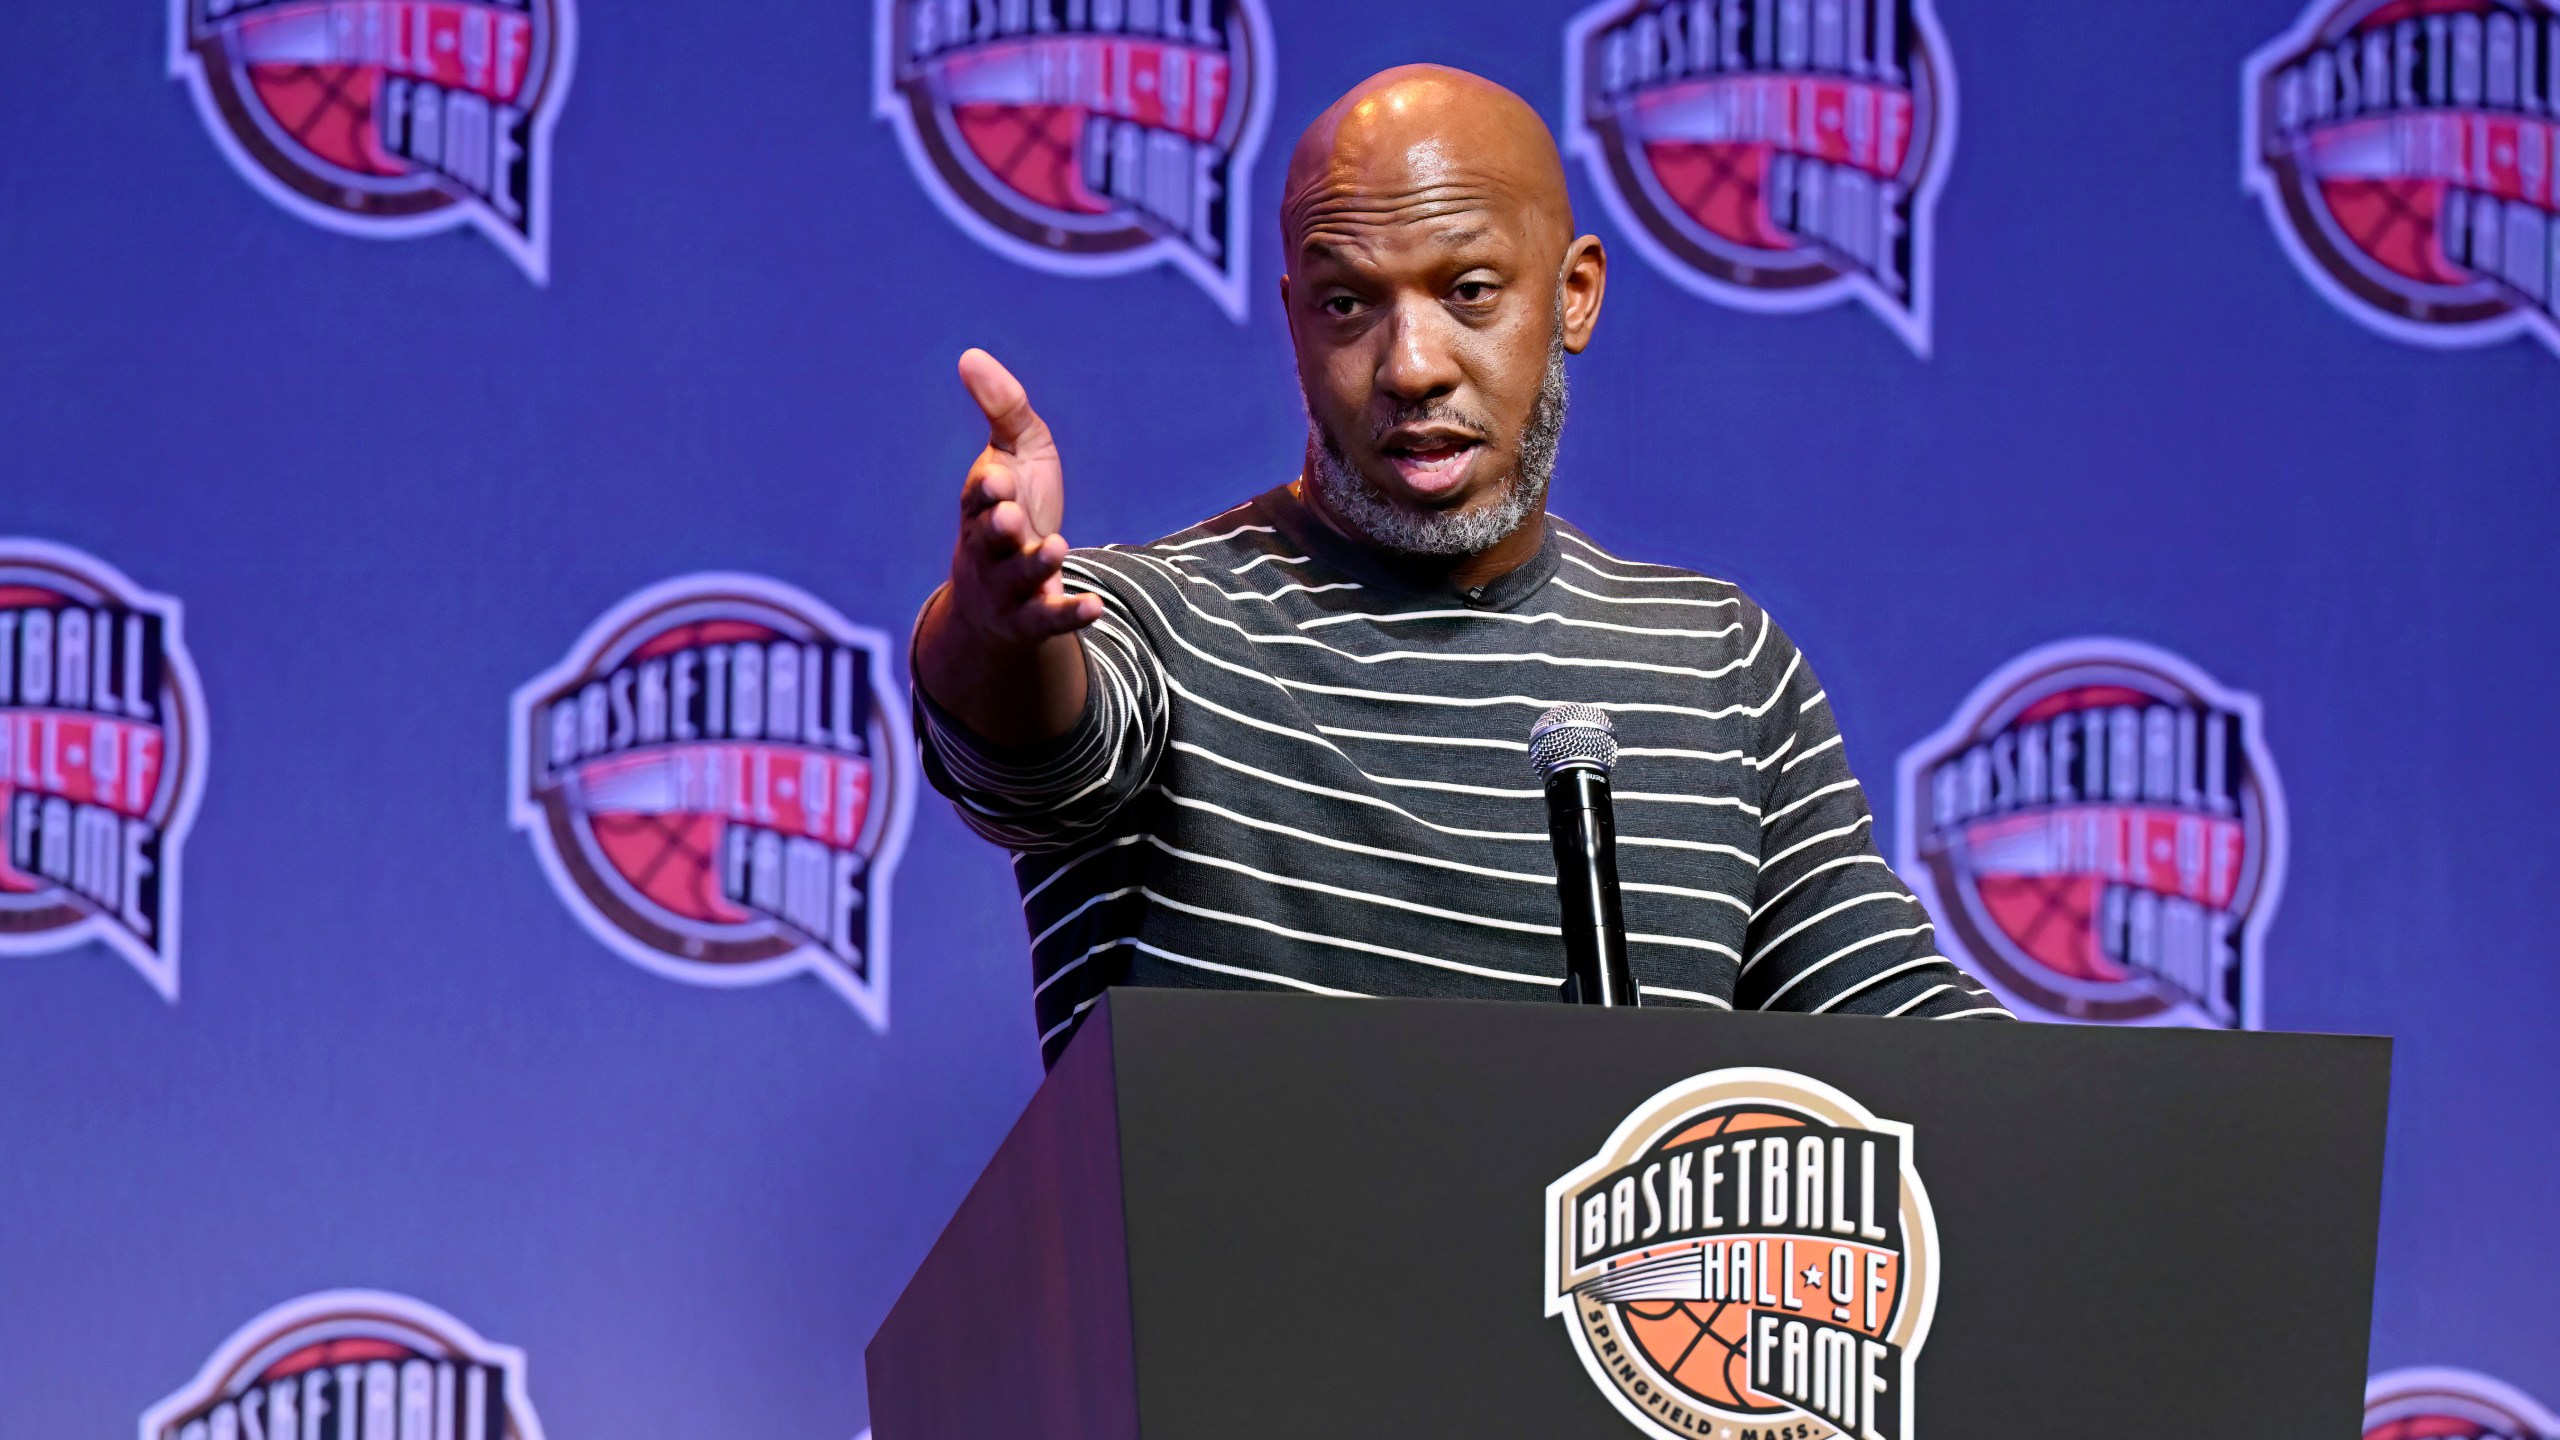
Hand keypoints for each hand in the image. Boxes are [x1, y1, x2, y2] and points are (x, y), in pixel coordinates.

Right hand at [944, 349, 1103, 648]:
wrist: (999, 591)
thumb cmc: (1012, 507)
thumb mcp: (1016, 453)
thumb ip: (1003, 408)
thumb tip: (970, 355)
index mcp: (982, 505)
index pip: (977, 497)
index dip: (986, 490)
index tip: (997, 478)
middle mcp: (988, 547)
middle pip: (987, 539)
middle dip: (998, 528)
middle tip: (1011, 516)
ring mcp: (1007, 587)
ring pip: (1015, 578)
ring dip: (1033, 564)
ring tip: (1056, 547)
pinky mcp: (1032, 618)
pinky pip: (1048, 619)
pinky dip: (1070, 613)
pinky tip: (1094, 605)